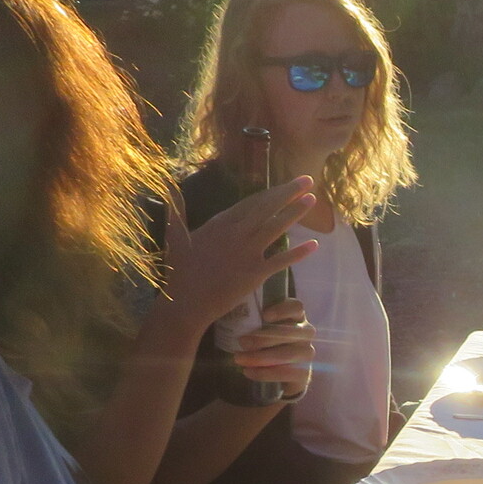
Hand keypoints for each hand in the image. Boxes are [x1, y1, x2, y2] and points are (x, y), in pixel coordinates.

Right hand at [157, 178, 318, 332]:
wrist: (185, 303)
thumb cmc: (178, 271)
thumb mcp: (174, 236)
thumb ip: (175, 210)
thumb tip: (167, 186)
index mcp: (220, 223)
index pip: (252, 202)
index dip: (272, 191)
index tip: (286, 182)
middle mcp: (237, 233)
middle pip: (268, 208)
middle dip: (289, 192)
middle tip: (308, 180)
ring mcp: (248, 253)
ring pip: (277, 228)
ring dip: (296, 213)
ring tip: (312, 200)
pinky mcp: (255, 274)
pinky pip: (281, 261)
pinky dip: (298, 253)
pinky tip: (314, 245)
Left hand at [226, 298, 314, 393]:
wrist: (276, 371)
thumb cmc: (262, 341)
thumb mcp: (258, 326)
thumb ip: (250, 317)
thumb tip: (226, 307)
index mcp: (295, 316)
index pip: (296, 307)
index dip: (282, 310)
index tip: (264, 315)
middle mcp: (305, 332)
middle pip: (290, 332)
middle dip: (263, 338)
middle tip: (241, 342)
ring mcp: (307, 353)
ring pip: (288, 354)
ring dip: (261, 357)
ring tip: (239, 359)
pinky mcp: (304, 373)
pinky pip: (287, 373)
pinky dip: (265, 373)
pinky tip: (248, 372)